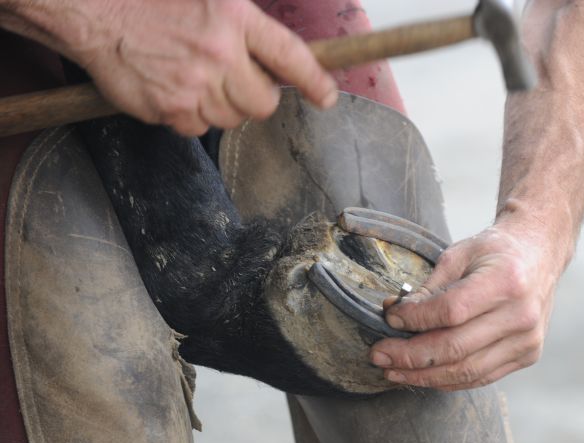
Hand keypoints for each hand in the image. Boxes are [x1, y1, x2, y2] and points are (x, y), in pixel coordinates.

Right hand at [54, 0, 336, 134]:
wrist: (95, 11)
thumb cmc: (151, 1)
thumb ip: (243, 27)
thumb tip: (273, 62)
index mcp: (234, 17)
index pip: (290, 56)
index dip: (315, 80)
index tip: (327, 96)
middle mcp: (220, 53)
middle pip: (263, 103)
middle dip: (254, 98)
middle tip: (235, 82)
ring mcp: (195, 84)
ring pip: (231, 119)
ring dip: (221, 106)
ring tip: (195, 79)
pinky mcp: (171, 109)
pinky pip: (198, 129)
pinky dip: (191, 116)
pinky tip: (175, 91)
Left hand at [369, 219, 570, 390]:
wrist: (540, 253)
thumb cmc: (496, 251)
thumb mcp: (459, 255)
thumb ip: (428, 288)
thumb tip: (394, 316)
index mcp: (506, 281)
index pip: (451, 312)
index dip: (415, 320)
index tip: (390, 319)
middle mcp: (521, 314)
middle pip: (455, 348)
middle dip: (410, 356)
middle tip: (378, 356)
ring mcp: (527, 339)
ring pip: (466, 371)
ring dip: (424, 376)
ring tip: (393, 371)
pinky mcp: (528, 355)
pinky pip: (480, 377)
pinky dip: (448, 379)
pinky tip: (422, 375)